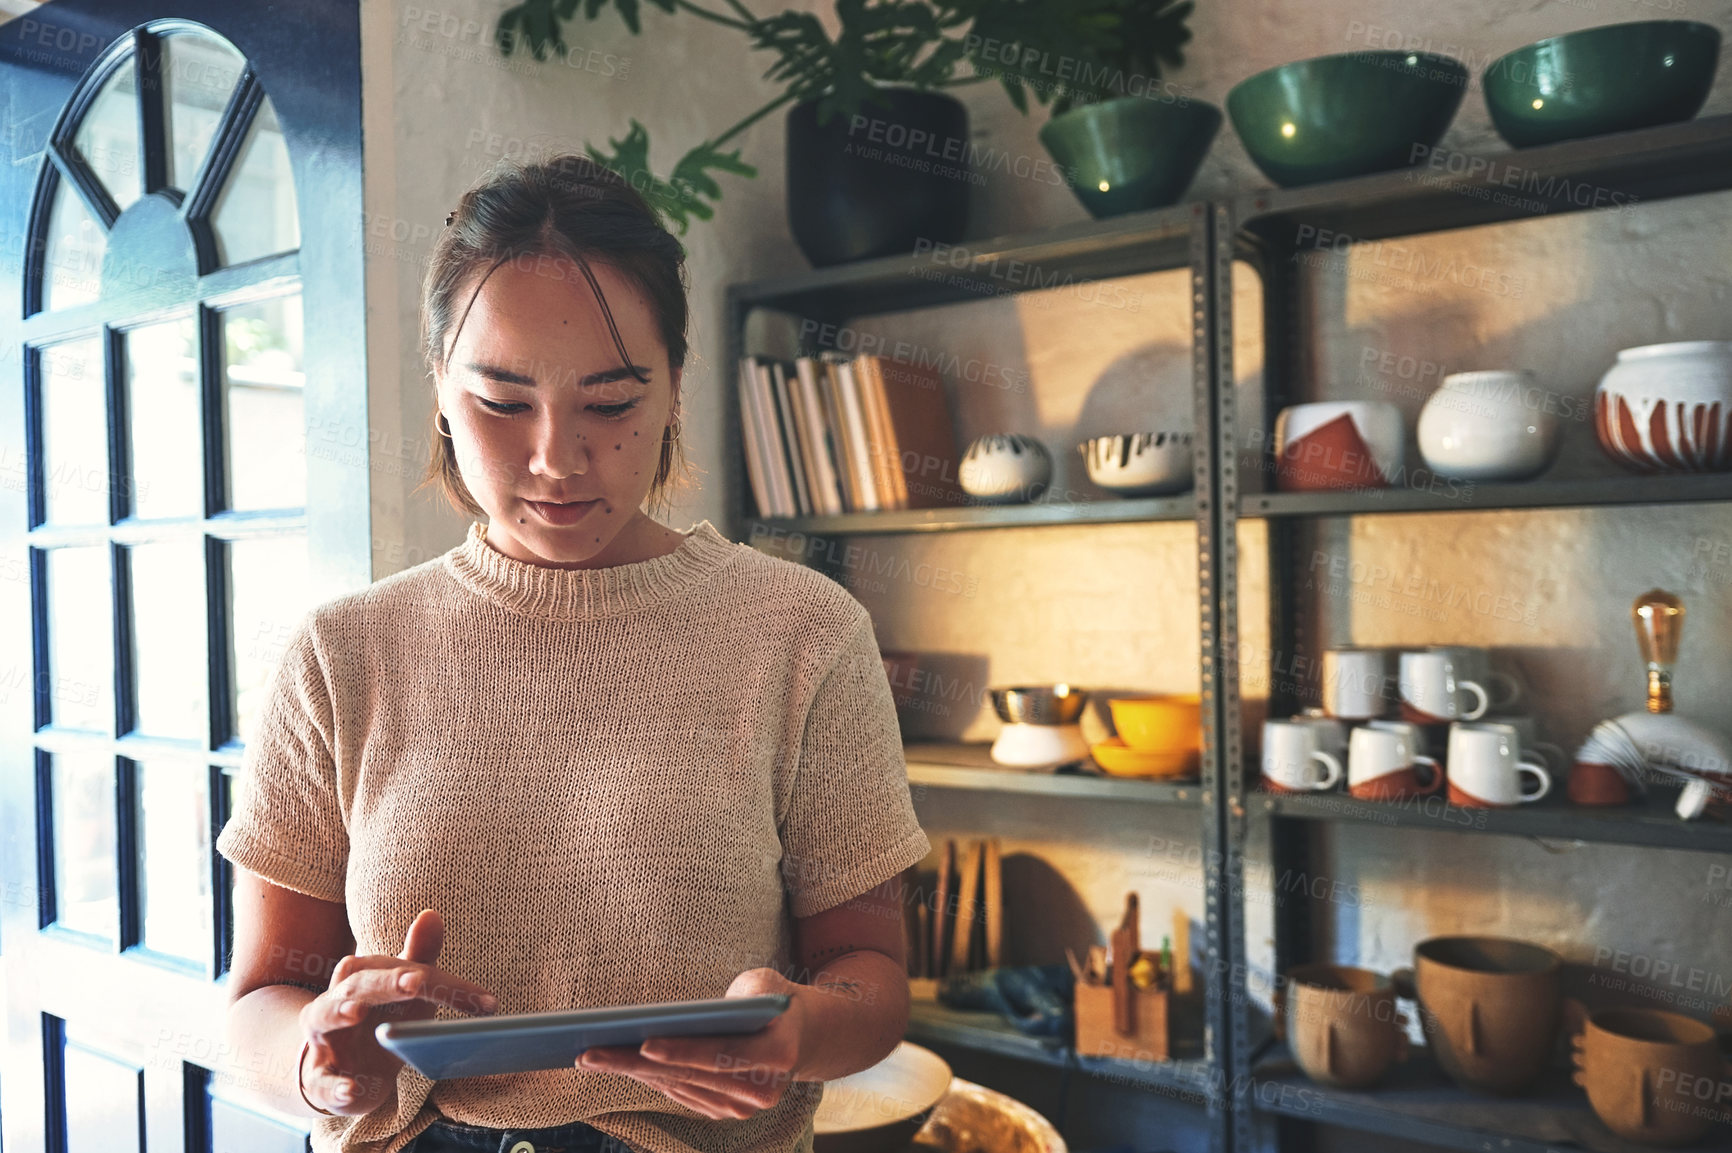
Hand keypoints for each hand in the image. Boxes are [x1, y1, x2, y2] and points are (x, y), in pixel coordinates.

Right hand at [298, 909, 496, 1114]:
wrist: (345, 1071)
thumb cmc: (382, 1022)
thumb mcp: (405, 992)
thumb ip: (419, 958)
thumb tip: (431, 914)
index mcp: (365, 977)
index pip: (405, 972)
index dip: (444, 984)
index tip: (484, 1001)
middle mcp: (339, 1000)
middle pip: (360, 984)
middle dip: (386, 981)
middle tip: (415, 981)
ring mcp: (324, 1037)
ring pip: (324, 1016)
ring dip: (339, 1012)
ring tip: (357, 1012)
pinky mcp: (318, 1076)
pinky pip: (322, 1079)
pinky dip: (335, 1085)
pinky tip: (351, 1088)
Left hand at [576, 968, 806, 1119]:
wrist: (803, 1037)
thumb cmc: (776, 999)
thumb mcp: (764, 983)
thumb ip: (738, 995)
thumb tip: (689, 1016)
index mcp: (777, 1055)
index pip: (721, 1055)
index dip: (681, 1050)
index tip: (643, 1044)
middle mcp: (761, 1091)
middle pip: (688, 1076)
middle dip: (634, 1064)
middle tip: (589, 1054)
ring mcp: (742, 1106)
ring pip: (677, 1087)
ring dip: (631, 1073)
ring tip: (591, 1057)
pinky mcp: (724, 1111)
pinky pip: (679, 1093)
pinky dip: (646, 1079)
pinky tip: (616, 1065)